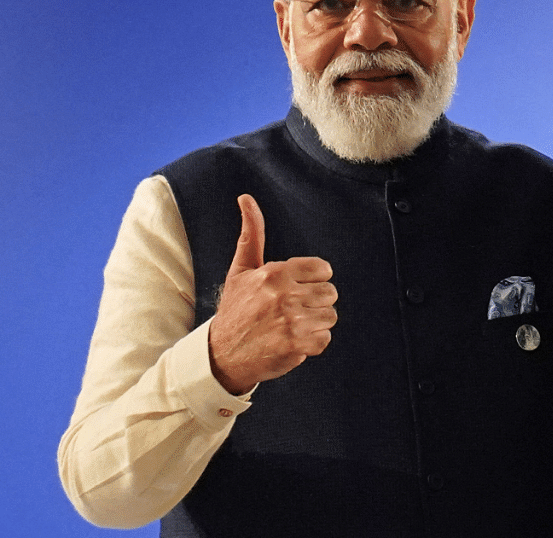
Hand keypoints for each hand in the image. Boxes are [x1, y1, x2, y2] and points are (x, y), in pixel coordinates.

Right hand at [208, 194, 336, 393]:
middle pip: (330, 293)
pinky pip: (325, 339)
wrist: (221, 355)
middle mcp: (284, 295)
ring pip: (330, 316)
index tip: (295, 290)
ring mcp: (292, 321)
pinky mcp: (297, 345)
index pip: (324, 270)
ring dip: (315, 324)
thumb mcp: (241, 270)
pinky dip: (312, 343)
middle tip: (290, 311)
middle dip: (314, 303)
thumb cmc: (235, 309)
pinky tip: (292, 342)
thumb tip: (246, 198)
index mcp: (275, 273)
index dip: (312, 281)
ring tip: (290, 326)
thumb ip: (251, 234)